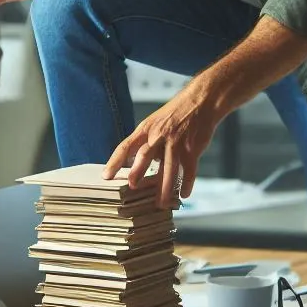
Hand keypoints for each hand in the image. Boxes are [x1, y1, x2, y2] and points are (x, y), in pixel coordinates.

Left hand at [104, 83, 219, 208]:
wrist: (200, 102)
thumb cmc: (174, 115)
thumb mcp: (154, 123)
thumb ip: (145, 143)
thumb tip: (136, 166)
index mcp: (146, 129)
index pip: (125, 146)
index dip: (114, 161)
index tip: (106, 176)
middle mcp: (159, 136)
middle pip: (145, 155)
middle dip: (138, 171)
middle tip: (132, 186)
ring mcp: (177, 143)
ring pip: (169, 168)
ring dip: (165, 188)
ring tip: (161, 204)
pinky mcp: (192, 148)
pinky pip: (189, 170)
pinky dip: (187, 183)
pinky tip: (184, 194)